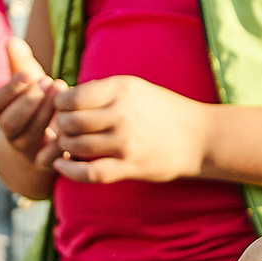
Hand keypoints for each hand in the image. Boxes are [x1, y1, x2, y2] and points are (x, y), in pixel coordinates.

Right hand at [0, 37, 64, 173]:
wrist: (43, 141)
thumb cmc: (36, 103)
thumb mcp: (28, 83)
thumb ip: (20, 62)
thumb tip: (11, 40)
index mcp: (1, 112)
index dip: (9, 89)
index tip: (27, 74)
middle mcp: (10, 132)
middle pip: (10, 122)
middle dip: (28, 101)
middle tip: (48, 81)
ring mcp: (26, 149)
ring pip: (29, 136)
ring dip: (44, 115)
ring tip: (62, 93)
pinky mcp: (44, 163)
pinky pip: (47, 159)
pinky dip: (58, 143)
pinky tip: (71, 122)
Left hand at [52, 77, 212, 183]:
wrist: (201, 137)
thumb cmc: (162, 110)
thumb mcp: (135, 88)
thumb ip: (102, 91)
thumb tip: (63, 99)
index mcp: (122, 89)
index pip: (73, 97)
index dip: (60, 105)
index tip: (62, 109)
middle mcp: (122, 113)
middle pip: (71, 122)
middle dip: (60, 127)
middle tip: (62, 130)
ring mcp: (126, 142)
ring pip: (76, 146)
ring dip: (65, 146)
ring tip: (67, 144)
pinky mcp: (131, 166)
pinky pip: (90, 172)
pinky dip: (70, 170)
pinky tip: (61, 166)